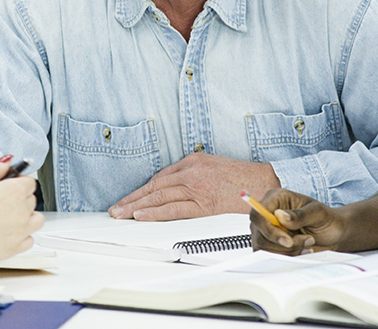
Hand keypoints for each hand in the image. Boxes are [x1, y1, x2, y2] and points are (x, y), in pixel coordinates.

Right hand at [0, 161, 44, 263]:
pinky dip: (23, 236)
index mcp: (15, 191)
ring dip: (28, 216)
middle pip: (31, 199)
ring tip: (10, 217)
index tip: (8, 184)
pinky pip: (29, 239)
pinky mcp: (15, 248)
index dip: (17, 181)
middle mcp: (23, 210)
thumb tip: (6, 162)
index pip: (29, 181)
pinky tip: (9, 233)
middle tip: (1, 200)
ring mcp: (21, 231)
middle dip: (20, 198)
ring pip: (36, 219)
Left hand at [108, 153, 279, 220]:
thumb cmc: (239, 177)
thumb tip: (171, 187)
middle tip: (115, 209)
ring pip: (159, 197)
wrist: (263, 183)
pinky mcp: (204, 203)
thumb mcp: (211, 166)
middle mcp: (191, 172)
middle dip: (132, 199)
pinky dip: (156, 213)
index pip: (159, 178)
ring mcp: (196, 187)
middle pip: (154, 187)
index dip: (141, 190)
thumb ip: (190, 174)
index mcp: (192, 162)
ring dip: (137, 207)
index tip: (127, 199)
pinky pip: (174, 209)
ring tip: (121, 214)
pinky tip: (141, 216)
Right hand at [250, 188, 345, 255]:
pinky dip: (287, 257)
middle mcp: (268, 213)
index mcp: (276, 198)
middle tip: (307, 240)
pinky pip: (270, 256)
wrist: (334, 234)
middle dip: (284, 243)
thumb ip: (300, 215)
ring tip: (307, 243)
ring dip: (288, 250)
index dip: (269, 230)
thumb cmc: (326, 219)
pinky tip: (302, 251)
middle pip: (260, 234)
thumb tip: (280, 216)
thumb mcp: (318, 213)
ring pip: (264, 247)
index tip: (288, 241)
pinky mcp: (271, 245)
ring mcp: (268, 230)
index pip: (258, 214)